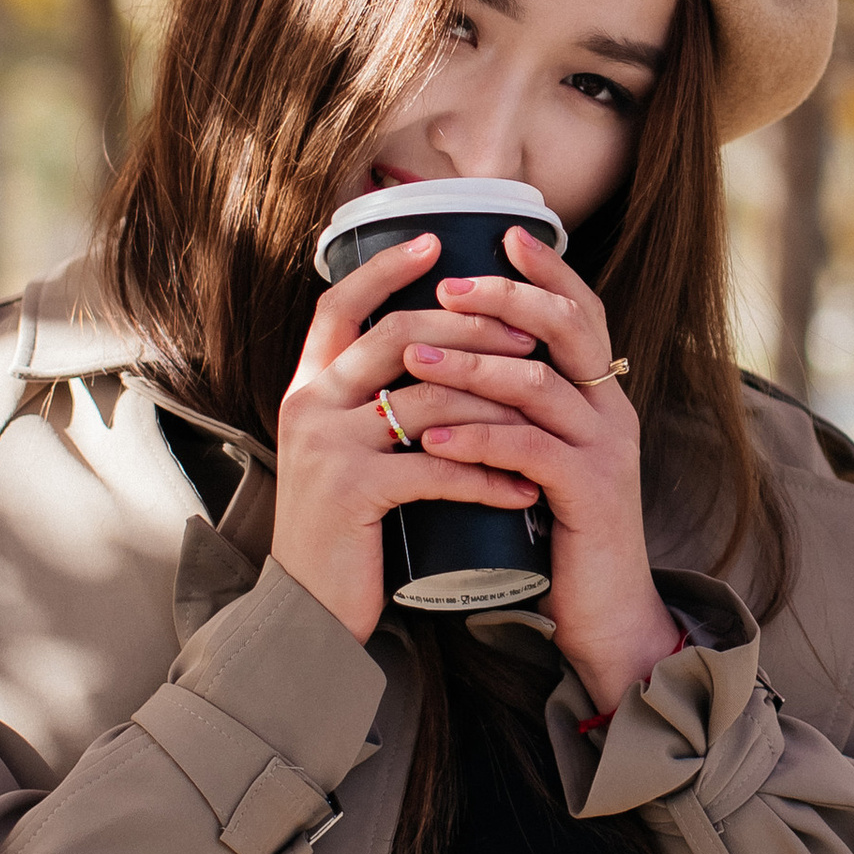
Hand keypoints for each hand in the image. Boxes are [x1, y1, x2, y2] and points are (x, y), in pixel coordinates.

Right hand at [270, 232, 552, 648]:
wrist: (307, 613)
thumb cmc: (344, 532)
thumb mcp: (347, 453)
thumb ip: (373, 405)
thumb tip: (442, 354)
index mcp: (308, 388)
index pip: (339, 304)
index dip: (386, 268)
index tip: (437, 241)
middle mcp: (309, 405)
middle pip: (400, 337)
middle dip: (474, 329)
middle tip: (529, 335)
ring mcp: (327, 445)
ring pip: (430, 398)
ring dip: (498, 405)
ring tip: (546, 415)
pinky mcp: (351, 491)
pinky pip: (437, 466)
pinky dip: (489, 477)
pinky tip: (524, 489)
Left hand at [396, 225, 683, 716]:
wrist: (605, 619)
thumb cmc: (557, 538)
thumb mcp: (537, 461)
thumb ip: (515, 415)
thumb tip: (452, 366)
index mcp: (600, 396)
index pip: (581, 312)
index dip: (546, 270)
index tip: (502, 236)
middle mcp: (612, 411)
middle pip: (567, 328)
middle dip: (504, 300)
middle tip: (445, 288)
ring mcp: (606, 451)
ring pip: (539, 384)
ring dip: (470, 367)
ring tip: (413, 360)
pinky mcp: (589, 494)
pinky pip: (529, 450)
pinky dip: (476, 440)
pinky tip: (431, 440)